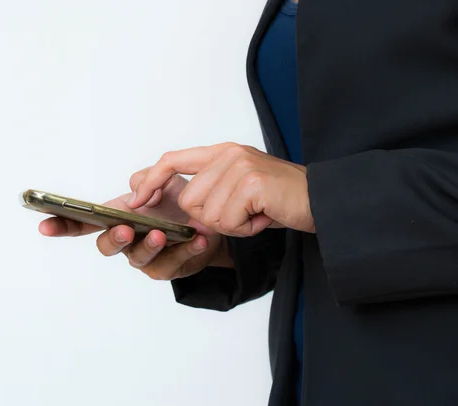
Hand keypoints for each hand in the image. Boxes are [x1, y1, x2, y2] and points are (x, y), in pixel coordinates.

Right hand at [39, 170, 232, 280]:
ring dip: (149, 245)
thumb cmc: (179, 202)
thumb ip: (149, 178)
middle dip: (113, 239)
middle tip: (124, 229)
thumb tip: (139, 196)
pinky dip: (185, 249)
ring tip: (161, 234)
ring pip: (138, 258)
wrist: (210, 220)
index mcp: (117, 216)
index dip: (62, 224)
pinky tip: (197, 238)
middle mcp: (126, 240)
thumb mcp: (166, 179)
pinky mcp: (169, 269)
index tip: (44, 223)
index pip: (83, 222)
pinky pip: (173, 263)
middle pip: (105, 246)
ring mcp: (145, 257)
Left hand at [127, 143, 314, 235]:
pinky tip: (264, 216)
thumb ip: (208, 190)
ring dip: (232, 225)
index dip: (151, 180)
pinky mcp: (251, 183)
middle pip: (189, 200)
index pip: (171, 160)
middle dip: (213, 219)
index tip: (137, 200)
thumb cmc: (279, 199)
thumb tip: (181, 208)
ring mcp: (239, 166)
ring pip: (208, 214)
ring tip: (256, 213)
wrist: (321, 200)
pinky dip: (245, 229)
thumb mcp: (238, 189)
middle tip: (244, 213)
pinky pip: (228, 221)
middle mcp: (228, 154)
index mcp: (221, 152)